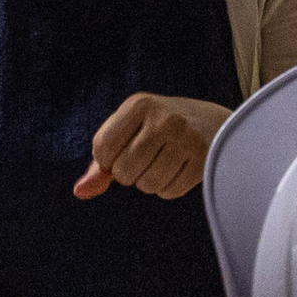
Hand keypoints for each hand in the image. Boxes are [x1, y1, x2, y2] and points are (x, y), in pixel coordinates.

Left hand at [76, 93, 222, 200]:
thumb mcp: (130, 131)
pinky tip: (178, 170)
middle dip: (129, 174)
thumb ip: (101, 163)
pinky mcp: (203, 158)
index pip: (102, 148)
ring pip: (147, 185)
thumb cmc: (161, 129)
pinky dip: (168, 188)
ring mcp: (186, 137)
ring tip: (163, 163)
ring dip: (149, 183)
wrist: (217, 123)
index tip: (121, 152)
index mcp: (139, 104)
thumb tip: (79, 192)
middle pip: (124, 171)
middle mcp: (164, 117)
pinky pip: (170, 192)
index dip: (106, 161)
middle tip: (146, 158)